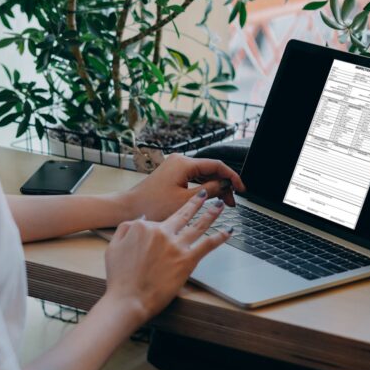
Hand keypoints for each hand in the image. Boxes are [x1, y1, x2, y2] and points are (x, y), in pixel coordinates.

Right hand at [104, 189, 230, 324]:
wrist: (128, 300)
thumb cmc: (120, 278)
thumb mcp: (114, 246)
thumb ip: (125, 228)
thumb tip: (141, 220)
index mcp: (144, 227)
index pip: (159, 220)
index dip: (163, 225)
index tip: (168, 225)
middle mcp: (163, 232)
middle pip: (183, 213)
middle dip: (196, 202)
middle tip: (205, 195)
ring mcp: (176, 245)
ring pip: (199, 225)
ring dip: (211, 213)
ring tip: (220, 205)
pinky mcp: (187, 260)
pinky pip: (207, 244)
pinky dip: (220, 236)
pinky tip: (228, 231)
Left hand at [119, 153, 244, 221]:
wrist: (128, 208)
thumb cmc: (152, 206)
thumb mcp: (185, 201)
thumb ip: (209, 191)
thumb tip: (225, 186)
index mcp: (184, 163)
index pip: (216, 165)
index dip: (231, 177)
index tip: (241, 188)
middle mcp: (180, 161)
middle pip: (210, 169)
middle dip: (224, 185)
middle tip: (232, 202)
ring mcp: (176, 167)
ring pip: (203, 175)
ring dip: (214, 188)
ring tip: (224, 203)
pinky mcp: (172, 175)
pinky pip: (194, 178)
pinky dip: (203, 188)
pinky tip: (210, 199)